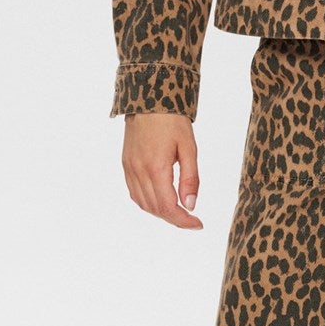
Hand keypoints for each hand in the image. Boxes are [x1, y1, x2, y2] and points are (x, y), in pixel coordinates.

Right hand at [121, 113, 204, 228]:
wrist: (149, 100)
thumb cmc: (172, 121)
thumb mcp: (189, 148)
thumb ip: (191, 179)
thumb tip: (191, 205)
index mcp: (156, 168)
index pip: (168, 207)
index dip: (183, 221)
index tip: (198, 224)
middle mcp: (139, 171)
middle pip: (155, 208)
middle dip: (175, 218)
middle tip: (192, 220)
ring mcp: (129, 169)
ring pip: (143, 203)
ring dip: (161, 212)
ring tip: (179, 212)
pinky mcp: (126, 165)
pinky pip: (135, 193)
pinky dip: (148, 203)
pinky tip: (161, 201)